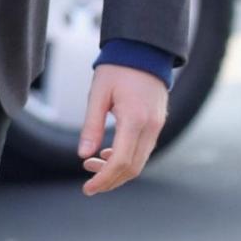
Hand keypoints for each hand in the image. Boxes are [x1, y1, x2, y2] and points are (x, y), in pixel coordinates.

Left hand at [77, 64, 168, 195]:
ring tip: (91, 165)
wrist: (144, 51)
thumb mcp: (98, 94)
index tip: (88, 188)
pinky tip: (107, 154)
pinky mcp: (157, 124)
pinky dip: (126, 159)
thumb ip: (91, 126)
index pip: (121, 161)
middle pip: (133, 168)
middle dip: (110, 180)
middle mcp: (151, 126)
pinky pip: (143, 150)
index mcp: (135, 119)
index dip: (104, 179)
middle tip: (88, 184)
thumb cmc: (117, 69)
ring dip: (117, 171)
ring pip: (139, 161)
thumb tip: (83, 155)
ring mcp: (157, 126)